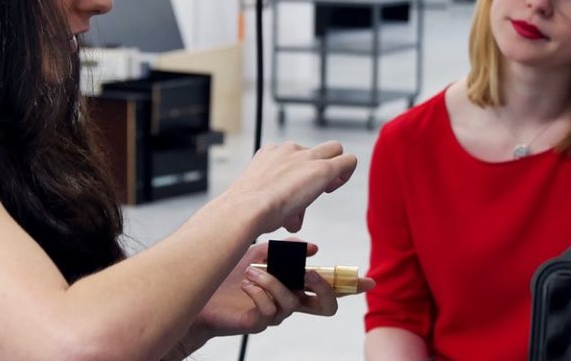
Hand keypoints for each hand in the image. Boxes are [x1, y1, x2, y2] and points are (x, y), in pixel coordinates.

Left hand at [193, 240, 372, 340]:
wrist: (201, 290)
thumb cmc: (230, 273)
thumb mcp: (262, 252)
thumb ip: (288, 251)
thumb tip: (313, 248)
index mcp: (293, 282)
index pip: (329, 285)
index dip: (350, 285)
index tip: (368, 281)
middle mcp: (289, 300)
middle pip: (326, 306)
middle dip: (323, 288)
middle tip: (308, 272)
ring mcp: (276, 313)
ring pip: (293, 302)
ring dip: (274, 282)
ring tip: (254, 270)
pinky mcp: (259, 322)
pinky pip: (270, 309)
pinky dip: (259, 291)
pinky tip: (246, 283)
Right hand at [229, 141, 356, 233]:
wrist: (248, 208)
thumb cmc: (249, 209)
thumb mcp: (258, 195)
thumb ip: (274, 196)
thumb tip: (288, 215)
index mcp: (271, 153)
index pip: (294, 155)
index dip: (300, 171)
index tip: (296, 189)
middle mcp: (289, 150)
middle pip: (316, 147)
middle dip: (320, 164)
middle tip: (314, 187)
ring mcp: (306, 156)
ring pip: (334, 149)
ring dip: (331, 171)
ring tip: (320, 192)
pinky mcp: (323, 168)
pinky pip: (348, 161)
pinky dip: (345, 174)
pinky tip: (331, 189)